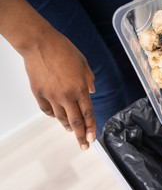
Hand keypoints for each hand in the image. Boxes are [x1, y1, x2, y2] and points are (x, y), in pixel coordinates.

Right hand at [23, 28, 95, 149]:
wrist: (39, 43)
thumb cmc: (63, 50)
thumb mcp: (83, 63)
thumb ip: (89, 80)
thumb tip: (92, 92)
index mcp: (80, 88)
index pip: (88, 114)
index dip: (91, 128)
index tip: (93, 138)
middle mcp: (66, 95)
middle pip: (75, 122)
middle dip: (81, 136)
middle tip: (84, 146)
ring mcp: (51, 95)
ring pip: (61, 118)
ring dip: (68, 126)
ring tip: (72, 131)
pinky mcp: (38, 93)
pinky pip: (47, 110)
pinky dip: (54, 116)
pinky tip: (57, 117)